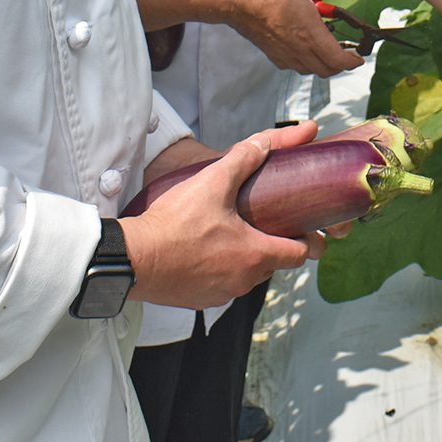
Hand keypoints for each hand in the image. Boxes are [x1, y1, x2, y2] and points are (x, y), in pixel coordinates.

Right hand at [120, 122, 327, 308]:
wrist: (132, 259)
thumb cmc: (175, 224)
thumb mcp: (213, 182)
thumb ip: (245, 158)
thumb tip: (271, 141)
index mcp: (256, 255)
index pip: (301, 254)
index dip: (308, 240)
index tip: (308, 229)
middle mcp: (244, 281)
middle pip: (274, 264)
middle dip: (274, 245)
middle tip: (267, 223)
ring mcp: (221, 294)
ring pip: (247, 275)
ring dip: (246, 258)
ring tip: (233, 233)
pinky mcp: (199, 300)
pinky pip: (221, 284)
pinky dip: (221, 270)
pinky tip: (206, 250)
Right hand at [225, 0, 363, 76]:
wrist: (237, 0)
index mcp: (312, 36)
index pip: (338, 61)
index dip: (352, 62)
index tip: (359, 58)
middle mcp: (299, 51)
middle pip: (326, 70)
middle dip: (340, 64)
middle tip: (345, 52)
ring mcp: (284, 55)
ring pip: (309, 69)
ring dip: (322, 63)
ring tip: (325, 47)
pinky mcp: (271, 54)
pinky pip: (294, 65)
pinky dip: (305, 61)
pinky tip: (303, 46)